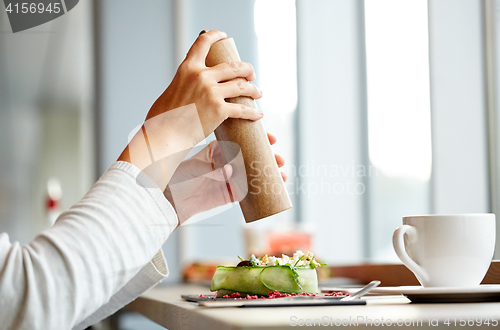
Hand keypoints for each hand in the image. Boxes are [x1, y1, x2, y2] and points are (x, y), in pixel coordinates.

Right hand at [146, 29, 262, 136]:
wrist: (163, 134)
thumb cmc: (163, 118)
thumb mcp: (172, 90)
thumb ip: (184, 85)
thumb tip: (190, 89)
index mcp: (187, 69)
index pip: (203, 43)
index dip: (215, 36)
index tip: (223, 36)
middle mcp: (201, 76)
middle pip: (232, 66)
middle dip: (246, 69)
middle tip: (252, 74)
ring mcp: (211, 92)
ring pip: (241, 86)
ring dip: (253, 89)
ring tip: (258, 93)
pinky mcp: (219, 110)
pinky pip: (241, 110)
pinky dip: (252, 113)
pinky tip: (257, 114)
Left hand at [164, 133, 285, 224]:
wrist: (173, 197)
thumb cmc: (182, 175)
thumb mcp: (198, 165)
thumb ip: (214, 166)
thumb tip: (230, 169)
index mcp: (220, 150)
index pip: (242, 141)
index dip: (258, 140)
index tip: (272, 139)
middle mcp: (227, 162)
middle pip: (252, 157)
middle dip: (269, 158)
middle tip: (280, 159)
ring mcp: (230, 178)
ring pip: (254, 173)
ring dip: (269, 174)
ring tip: (282, 175)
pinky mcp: (231, 194)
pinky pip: (250, 191)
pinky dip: (263, 189)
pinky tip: (275, 188)